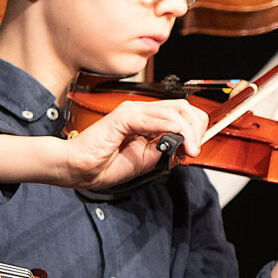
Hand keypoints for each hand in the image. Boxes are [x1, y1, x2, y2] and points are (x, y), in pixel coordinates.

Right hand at [0, 98, 211, 191]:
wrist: (79, 169)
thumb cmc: (104, 165)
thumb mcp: (146, 159)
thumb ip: (165, 149)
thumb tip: (186, 146)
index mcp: (147, 119)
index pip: (181, 113)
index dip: (196, 128)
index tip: (197, 148)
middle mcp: (141, 111)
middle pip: (183, 107)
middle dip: (197, 127)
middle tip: (195, 149)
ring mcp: (133, 111)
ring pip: (175, 111)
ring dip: (189, 131)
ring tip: (190, 149)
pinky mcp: (124, 116)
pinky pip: (156, 118)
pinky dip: (173, 128)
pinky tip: (178, 142)